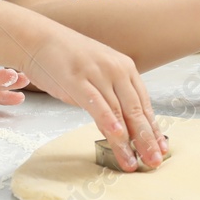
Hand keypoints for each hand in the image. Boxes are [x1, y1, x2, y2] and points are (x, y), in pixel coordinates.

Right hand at [18, 22, 166, 172]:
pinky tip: (116, 137)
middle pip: (136, 110)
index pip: (144, 103)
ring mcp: (97, 74)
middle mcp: (116, 70)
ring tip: (134, 162)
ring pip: (118, 112)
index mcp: (125, 68)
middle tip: (154, 162)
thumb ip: (111, 94)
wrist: (39, 38)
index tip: (161, 148)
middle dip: (147, 139)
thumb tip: (122, 123)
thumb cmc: (67, 57)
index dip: (153, 128)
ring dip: (127, 141)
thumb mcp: (98, 73)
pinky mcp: (77, 80)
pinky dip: (108, 122)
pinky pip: (97, 105)